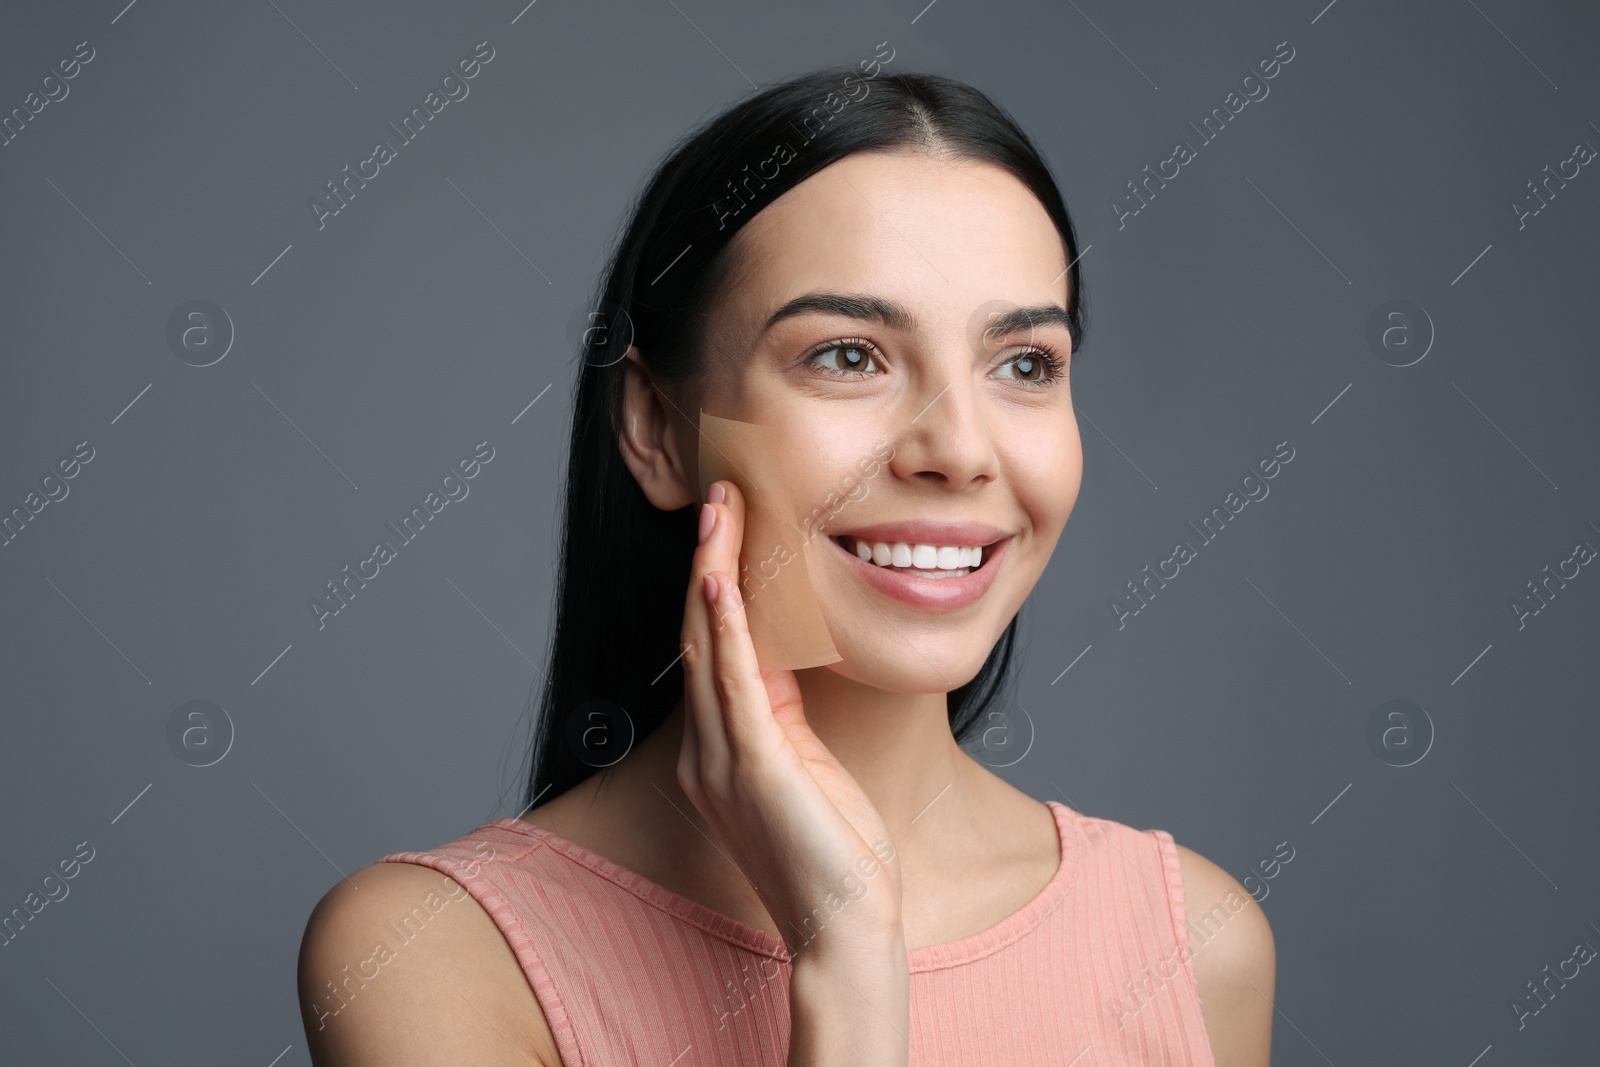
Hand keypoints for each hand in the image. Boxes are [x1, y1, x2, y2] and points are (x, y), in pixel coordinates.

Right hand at [677, 480, 902, 960]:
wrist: (845, 930)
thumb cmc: (838, 858)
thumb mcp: (810, 770)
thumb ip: (787, 717)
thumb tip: (789, 659)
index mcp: (719, 751)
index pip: (713, 649)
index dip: (716, 584)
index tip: (729, 527)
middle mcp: (706, 751)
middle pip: (698, 635)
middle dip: (708, 561)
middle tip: (720, 498)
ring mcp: (722, 760)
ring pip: (709, 646)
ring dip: (713, 573)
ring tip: (721, 514)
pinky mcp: (752, 768)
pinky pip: (733, 684)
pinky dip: (726, 628)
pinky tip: (720, 582)